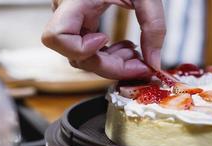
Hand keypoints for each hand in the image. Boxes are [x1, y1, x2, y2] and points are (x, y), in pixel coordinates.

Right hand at [41, 0, 165, 79]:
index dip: (80, 48)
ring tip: (135, 52)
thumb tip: (152, 64)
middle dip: (111, 66)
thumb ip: (154, 28)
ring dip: (112, 63)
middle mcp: (67, 12)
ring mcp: (73, 20)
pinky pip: (89, 50)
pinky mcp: (82, 24)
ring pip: (83, 58)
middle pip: (76, 57)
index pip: (56, 36)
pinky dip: (109, 56)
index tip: (106, 39)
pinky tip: (127, 47)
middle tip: (141, 65)